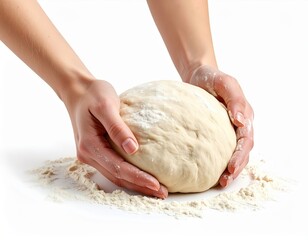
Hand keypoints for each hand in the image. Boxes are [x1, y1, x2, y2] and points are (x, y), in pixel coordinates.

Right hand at [65, 79, 167, 197]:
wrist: (77, 91)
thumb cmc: (93, 94)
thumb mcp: (106, 106)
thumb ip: (117, 128)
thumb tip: (132, 149)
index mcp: (90, 145)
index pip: (118, 167)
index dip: (138, 177)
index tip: (156, 184)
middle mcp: (88, 154)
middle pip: (117, 176)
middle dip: (140, 186)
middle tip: (162, 193)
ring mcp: (91, 155)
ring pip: (115, 175)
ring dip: (135, 184)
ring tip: (155, 190)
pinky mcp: (96, 151)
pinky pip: (113, 168)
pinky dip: (128, 175)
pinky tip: (140, 177)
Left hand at [188, 65, 253, 186]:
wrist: (199, 75)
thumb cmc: (212, 77)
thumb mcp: (225, 83)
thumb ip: (235, 100)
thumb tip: (242, 122)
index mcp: (245, 115)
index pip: (246, 140)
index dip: (240, 155)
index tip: (230, 168)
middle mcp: (239, 125)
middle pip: (243, 151)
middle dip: (236, 168)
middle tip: (224, 182)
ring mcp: (228, 129)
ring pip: (234, 153)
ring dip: (230, 169)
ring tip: (221, 182)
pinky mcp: (217, 132)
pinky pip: (221, 149)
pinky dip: (219, 161)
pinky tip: (211, 171)